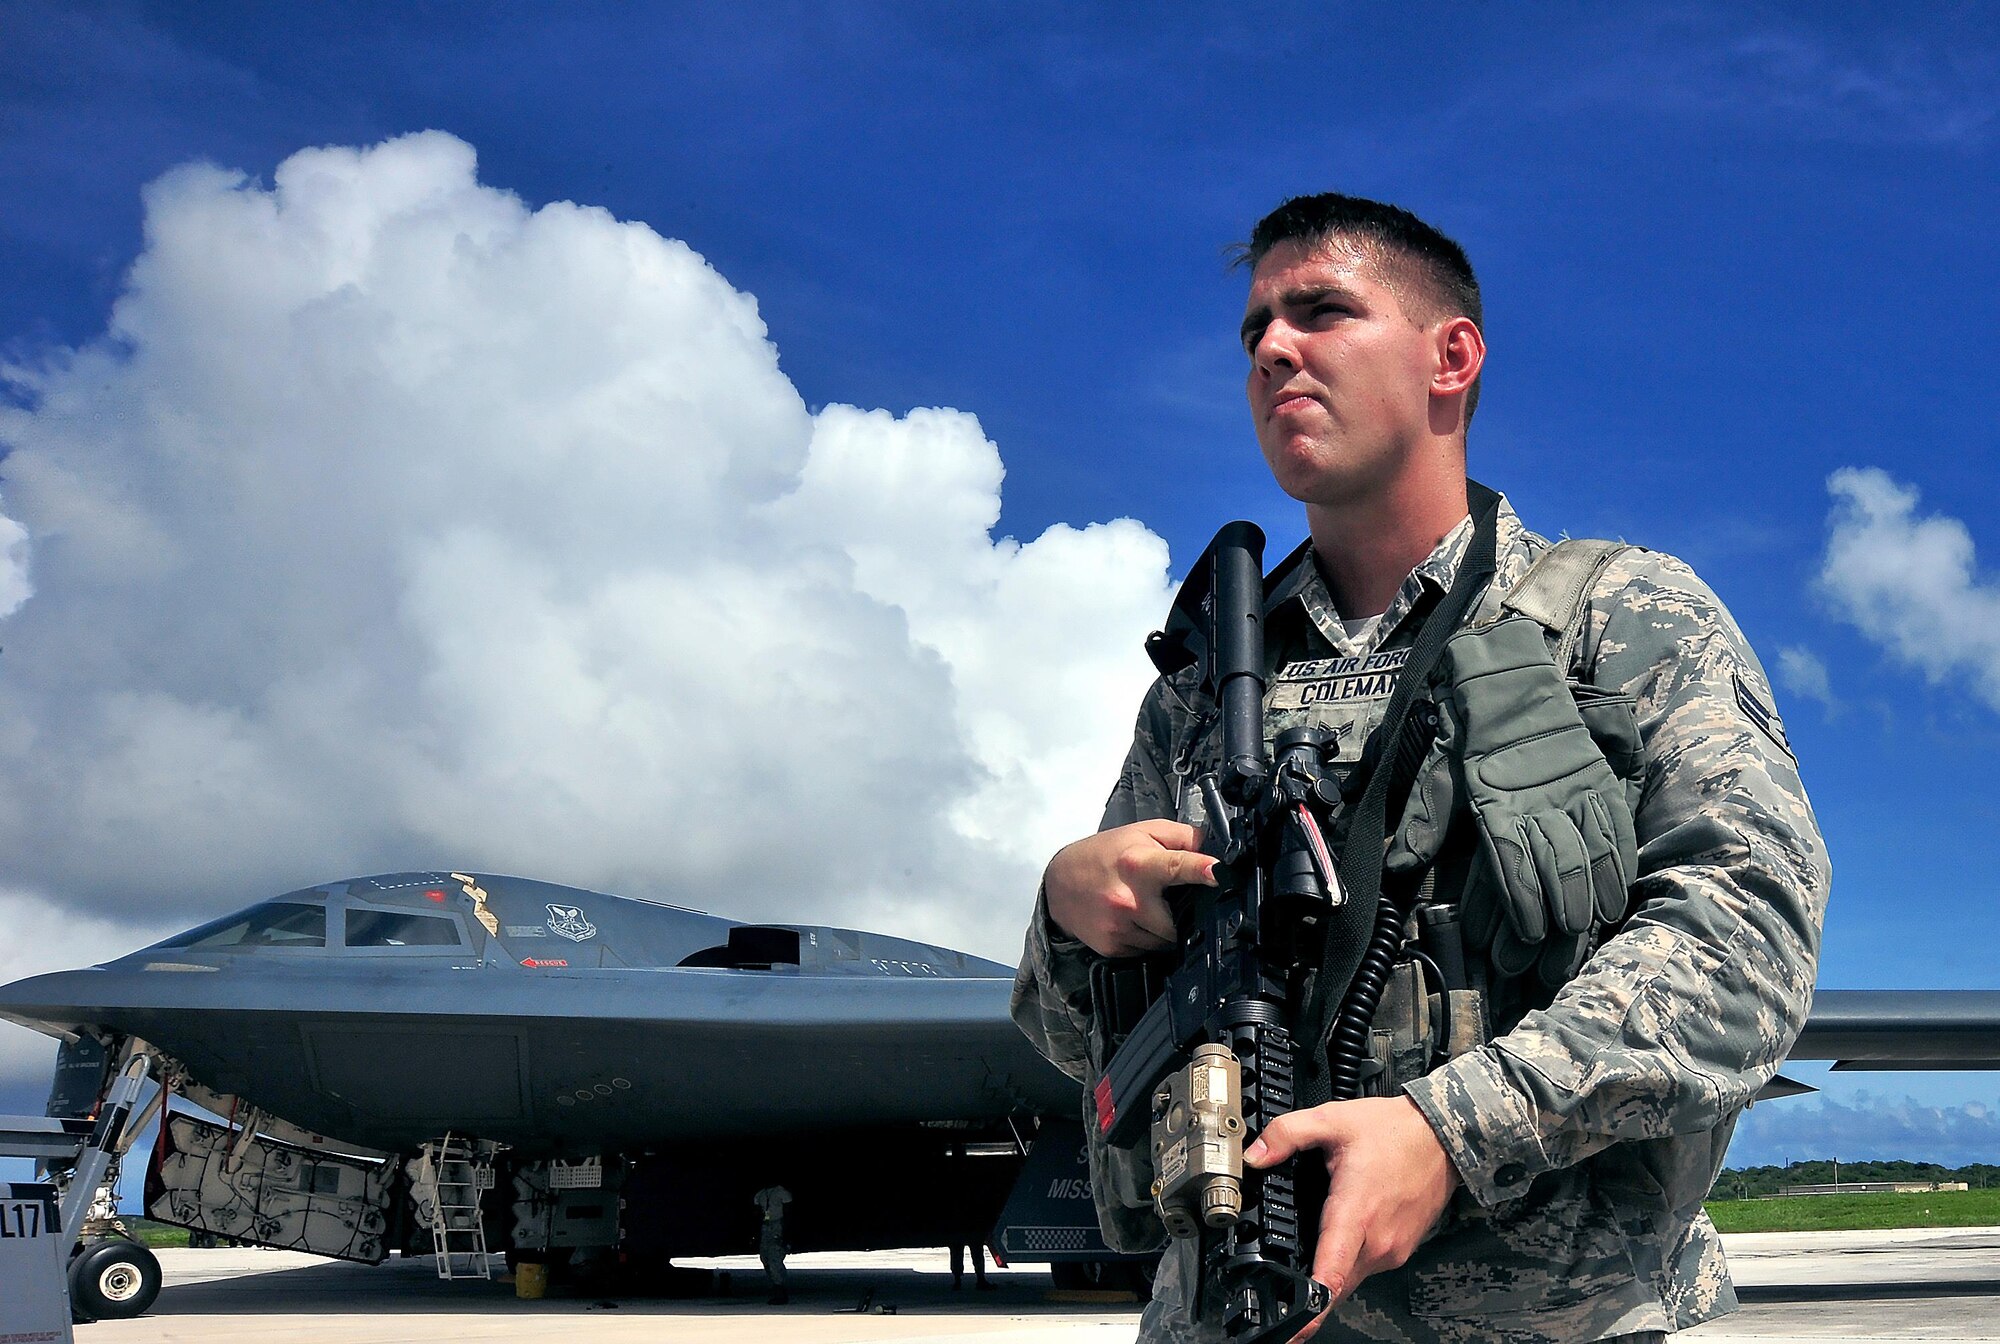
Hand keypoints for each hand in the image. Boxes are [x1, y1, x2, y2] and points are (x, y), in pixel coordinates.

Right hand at [1042, 820, 1216, 956]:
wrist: (1057, 885)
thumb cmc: (1101, 855)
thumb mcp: (1140, 833)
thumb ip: (1180, 836)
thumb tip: (1212, 848)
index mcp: (1138, 864)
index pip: (1177, 866)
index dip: (1202, 869)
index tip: (1219, 873)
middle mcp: (1129, 899)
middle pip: (1180, 919)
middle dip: (1181, 912)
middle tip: (1166, 897)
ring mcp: (1120, 927)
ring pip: (1167, 940)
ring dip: (1165, 927)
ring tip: (1145, 906)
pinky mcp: (1113, 947)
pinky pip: (1148, 950)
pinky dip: (1147, 938)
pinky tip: (1132, 920)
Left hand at [1243, 1096, 1459, 1339]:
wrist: (1441, 1136)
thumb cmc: (1394, 1131)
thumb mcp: (1333, 1120)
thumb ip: (1288, 1134)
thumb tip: (1255, 1153)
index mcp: (1357, 1212)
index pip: (1331, 1269)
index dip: (1311, 1304)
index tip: (1294, 1327)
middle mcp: (1377, 1241)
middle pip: (1336, 1285)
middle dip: (1308, 1297)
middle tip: (1281, 1302)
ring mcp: (1392, 1250)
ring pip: (1350, 1278)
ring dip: (1328, 1275)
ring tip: (1304, 1265)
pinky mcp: (1400, 1250)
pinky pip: (1366, 1266)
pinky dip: (1347, 1262)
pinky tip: (1337, 1242)